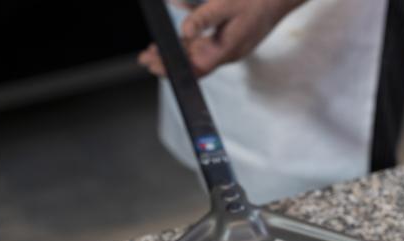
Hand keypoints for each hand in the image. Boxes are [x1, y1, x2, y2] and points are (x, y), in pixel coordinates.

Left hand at [139, 0, 304, 78]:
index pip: (196, 67)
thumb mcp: (228, 4)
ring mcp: (228, 48)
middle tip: (145, 59)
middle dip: (168, 62)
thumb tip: (184, 29)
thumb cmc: (258, 0)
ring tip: (154, 52)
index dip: (173, 69)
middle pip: (193, 64)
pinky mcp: (228, 41)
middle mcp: (226, 54)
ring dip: (176, 54)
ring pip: (197, 56)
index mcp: (227, 50)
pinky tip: (178, 41)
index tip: (155, 66)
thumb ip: (205, 17)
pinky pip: (205, 47)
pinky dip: (189, 45)